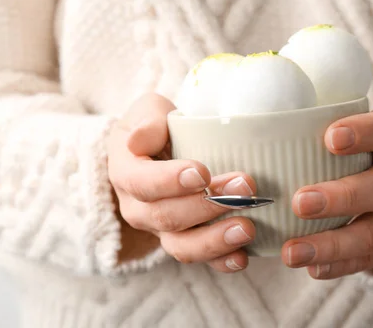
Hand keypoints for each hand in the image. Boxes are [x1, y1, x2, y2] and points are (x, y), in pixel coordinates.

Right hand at [107, 93, 256, 272]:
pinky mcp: (184, 241)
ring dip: (215, 240)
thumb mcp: (149, 110)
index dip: (169, 181)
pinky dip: (221, 261)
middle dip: (207, 205)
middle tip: (245, 188)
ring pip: (181, 246)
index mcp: (126, 172)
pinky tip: (243, 256)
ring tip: (247, 227)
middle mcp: (138, 208)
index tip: (202, 172)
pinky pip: (199, 259)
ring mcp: (160, 230)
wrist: (161, 150)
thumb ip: (147, 120)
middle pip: (166, 216)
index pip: (140, 183)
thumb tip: (138, 139)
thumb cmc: (158, 126)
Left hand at [281, 110, 372, 278]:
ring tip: (292, 252)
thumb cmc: (363, 162)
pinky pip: (367, 260)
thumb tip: (250, 134)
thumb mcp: (358, 140)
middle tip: (300, 202)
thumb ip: (318, 134)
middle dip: (341, 197)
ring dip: (330, 244)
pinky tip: (311, 268)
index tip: (330, 137)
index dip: (363, 133)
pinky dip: (337, 265)